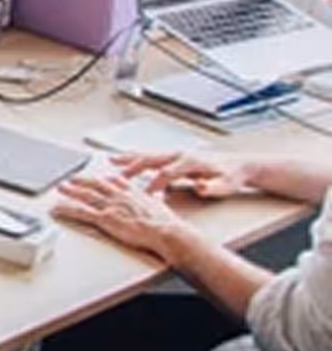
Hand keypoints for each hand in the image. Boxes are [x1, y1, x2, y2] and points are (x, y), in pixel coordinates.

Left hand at [53, 173, 200, 262]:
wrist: (165, 231)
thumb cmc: (165, 223)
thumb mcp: (159, 205)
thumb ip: (154, 200)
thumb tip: (157, 197)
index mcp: (133, 192)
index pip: (114, 181)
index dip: (103, 178)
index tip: (96, 175)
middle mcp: (119, 195)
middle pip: (96, 184)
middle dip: (82, 180)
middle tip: (71, 178)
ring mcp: (110, 206)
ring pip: (85, 195)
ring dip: (71, 190)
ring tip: (61, 187)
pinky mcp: (105, 218)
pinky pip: (81, 212)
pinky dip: (67, 209)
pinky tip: (58, 208)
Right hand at [108, 152, 258, 198]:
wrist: (239, 165)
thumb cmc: (231, 176)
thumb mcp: (227, 185)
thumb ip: (213, 187)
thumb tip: (200, 186)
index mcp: (190, 161)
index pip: (166, 173)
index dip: (154, 185)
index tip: (144, 196)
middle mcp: (180, 155)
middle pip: (151, 160)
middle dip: (132, 167)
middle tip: (115, 176)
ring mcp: (176, 154)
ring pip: (148, 155)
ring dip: (129, 159)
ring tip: (111, 161)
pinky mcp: (174, 157)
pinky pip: (151, 157)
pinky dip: (135, 158)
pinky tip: (125, 162)